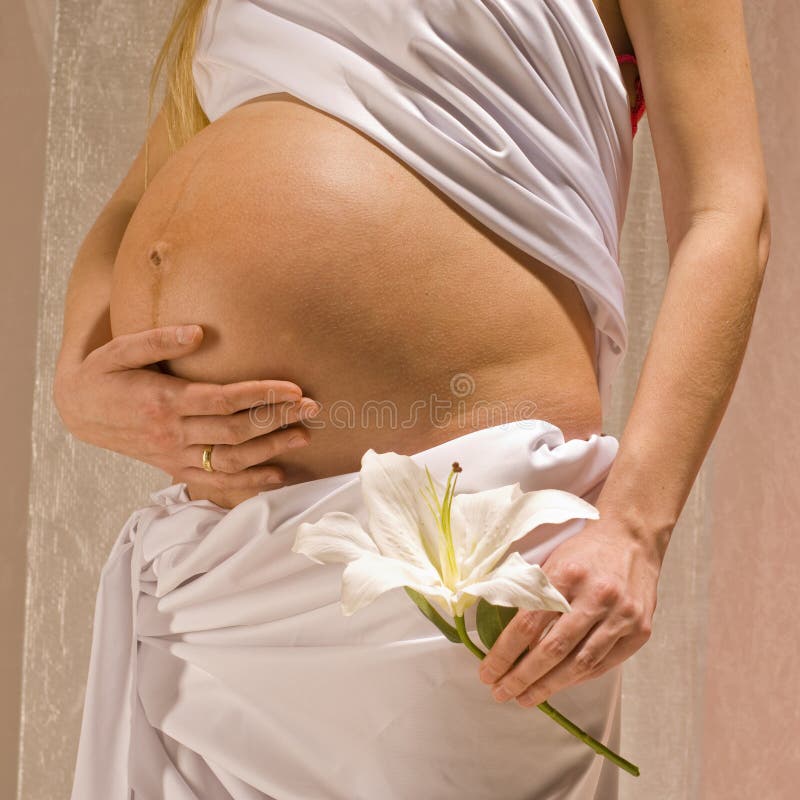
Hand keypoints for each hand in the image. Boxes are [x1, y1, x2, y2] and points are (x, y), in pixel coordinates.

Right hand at [54, 324, 319, 502]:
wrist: (77, 411)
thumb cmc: (103, 374)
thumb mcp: (120, 350)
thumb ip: (158, 340)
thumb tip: (198, 331)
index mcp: (164, 402)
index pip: (223, 401)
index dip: (261, 395)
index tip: (293, 388)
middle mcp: (173, 434)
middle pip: (236, 431)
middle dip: (277, 419)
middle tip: (313, 408)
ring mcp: (174, 455)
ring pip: (231, 460)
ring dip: (270, 450)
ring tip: (303, 436)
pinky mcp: (174, 467)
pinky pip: (215, 481)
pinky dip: (247, 481)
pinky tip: (276, 474)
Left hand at [477, 516, 661, 706]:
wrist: (631, 538)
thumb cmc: (584, 551)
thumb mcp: (551, 559)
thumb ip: (530, 592)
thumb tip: (500, 631)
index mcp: (566, 575)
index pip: (528, 623)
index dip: (504, 653)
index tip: (487, 671)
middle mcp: (596, 597)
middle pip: (552, 649)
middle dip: (522, 677)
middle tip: (500, 691)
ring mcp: (621, 616)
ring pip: (579, 664)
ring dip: (548, 686)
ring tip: (525, 697)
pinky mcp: (639, 630)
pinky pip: (603, 665)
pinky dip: (577, 679)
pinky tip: (557, 684)